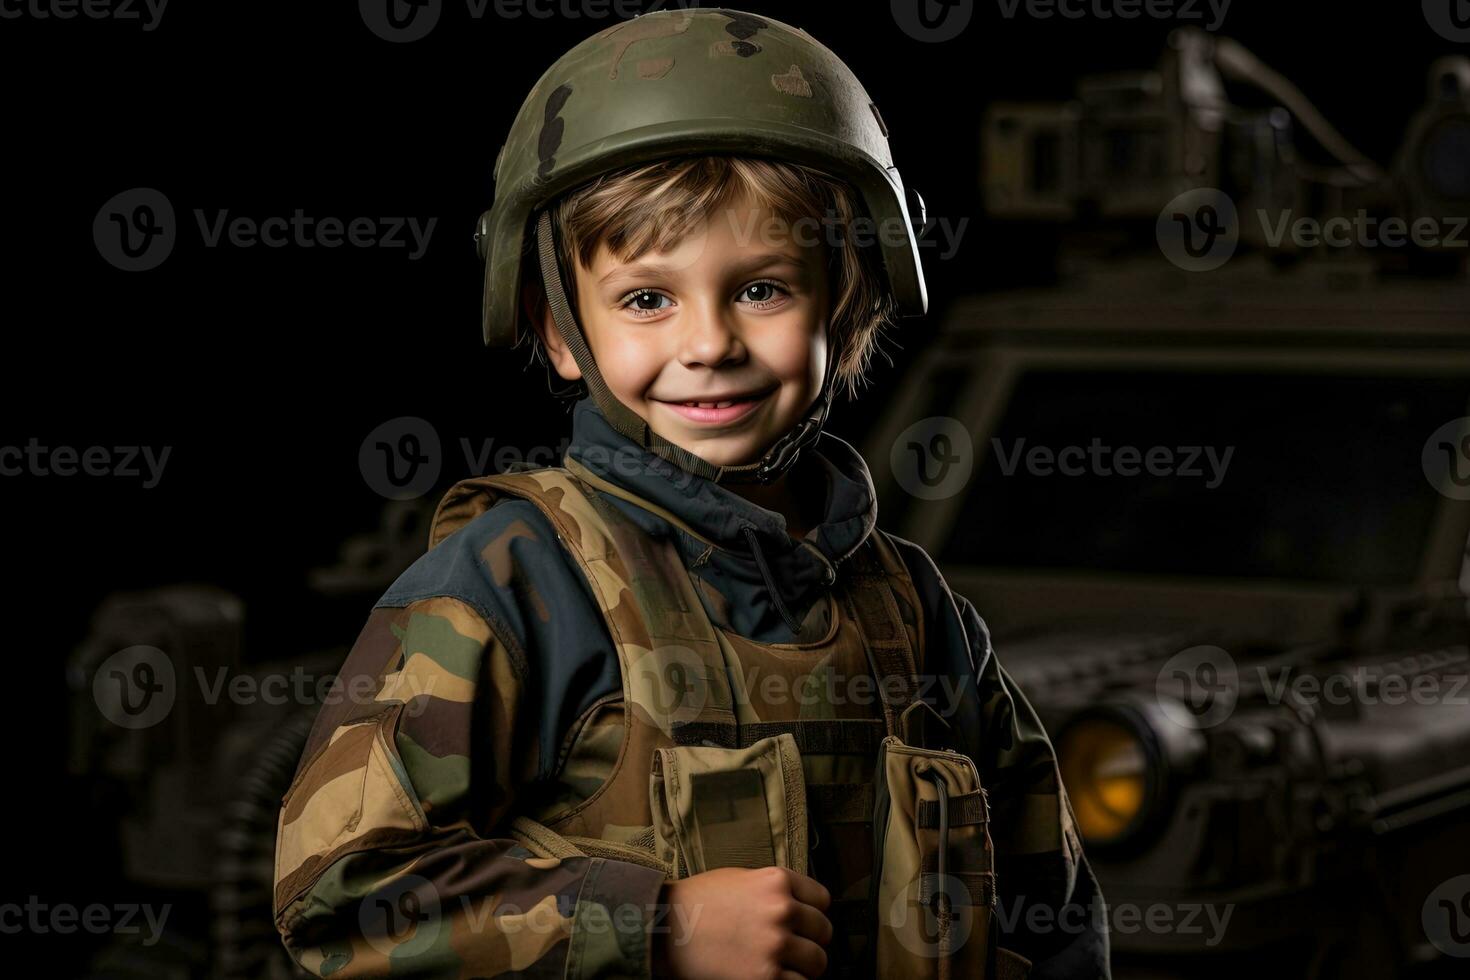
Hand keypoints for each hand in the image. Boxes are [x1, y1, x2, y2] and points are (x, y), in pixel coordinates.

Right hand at [652, 866, 832, 978]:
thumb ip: (773, 890)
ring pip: (817, 963)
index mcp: (776, 881)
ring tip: (781, 966)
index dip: (812, 914)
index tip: (803, 924)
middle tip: (790, 949)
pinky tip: (771, 977)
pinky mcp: (765, 977)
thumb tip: (800, 908)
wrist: (664, 928)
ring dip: (802, 968)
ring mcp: (775, 945)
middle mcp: (781, 910)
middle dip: (809, 942)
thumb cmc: (697, 903)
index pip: (822, 900)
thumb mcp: (740, 879)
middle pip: (823, 933)